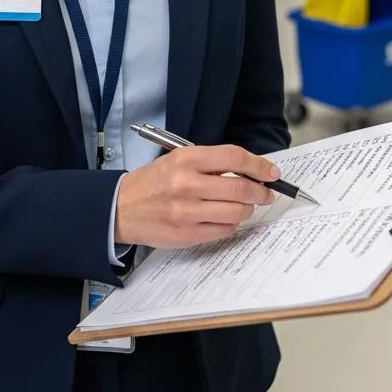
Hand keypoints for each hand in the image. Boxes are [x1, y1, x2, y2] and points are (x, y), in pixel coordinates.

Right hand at [113, 144, 279, 247]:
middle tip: (265, 193)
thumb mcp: (176, 161)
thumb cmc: (152, 183)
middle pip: (241, 188)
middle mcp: (186, 184)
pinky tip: (222, 218)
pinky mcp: (187, 234)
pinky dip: (230, 224)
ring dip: (246, 209)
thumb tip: (249, 171)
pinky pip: (224, 230)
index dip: (259, 165)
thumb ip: (210, 164)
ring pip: (237, 212)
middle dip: (261, 192)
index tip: (271, 172)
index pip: (234, 157)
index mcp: (185, 159)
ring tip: (241, 206)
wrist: (121, 208)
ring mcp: (187, 211)